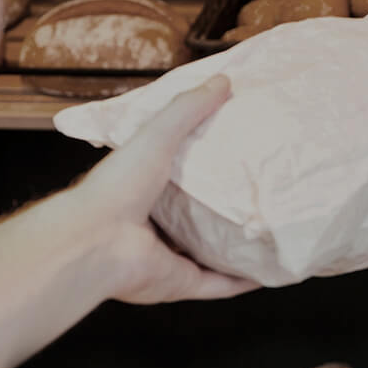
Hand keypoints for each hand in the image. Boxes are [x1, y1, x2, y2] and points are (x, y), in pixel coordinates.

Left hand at [68, 74, 258, 305]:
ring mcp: (168, 257)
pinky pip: (219, 284)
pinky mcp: (181, 282)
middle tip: (261, 193)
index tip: (236, 154)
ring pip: (210, 254)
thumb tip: (222, 82)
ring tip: (270, 232)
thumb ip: (187, 110)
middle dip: (225, 209)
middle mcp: (155, 225)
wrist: (96, 241)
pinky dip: (243, 281)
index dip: (205, 166)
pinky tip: (268, 271)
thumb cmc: (117, 186)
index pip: (178, 177)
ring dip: (236, 247)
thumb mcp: (156, 135)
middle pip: (197, 217)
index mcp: (144, 190)